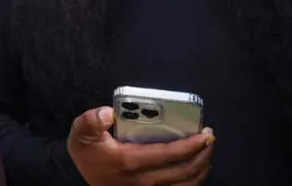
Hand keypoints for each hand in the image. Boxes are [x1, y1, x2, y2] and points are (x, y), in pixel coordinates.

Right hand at [67, 107, 213, 185]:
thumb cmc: (89, 155)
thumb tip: (109, 113)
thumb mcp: (81, 134)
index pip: (169, 154)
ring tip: (207, 152)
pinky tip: (197, 170)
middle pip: (185, 170)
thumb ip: (90, 120)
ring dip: (202, 168)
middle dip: (203, 153)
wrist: (84, 180)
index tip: (205, 133)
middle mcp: (144, 181)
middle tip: (210, 139)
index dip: (191, 144)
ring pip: (187, 185)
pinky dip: (195, 182)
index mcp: (130, 161)